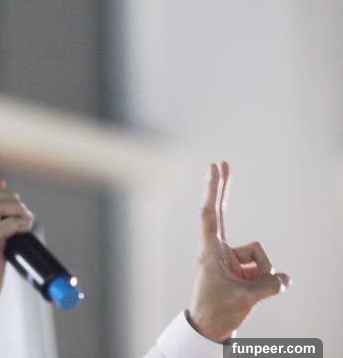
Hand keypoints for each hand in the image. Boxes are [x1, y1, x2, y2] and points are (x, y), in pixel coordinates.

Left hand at [189, 162, 290, 341]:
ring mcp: (229, 259)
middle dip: (223, 189)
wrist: (209, 329)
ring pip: (258, 257)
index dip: (214, 189)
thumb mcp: (246, 297)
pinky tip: (255, 293)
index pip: (210, 213)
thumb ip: (269, 284)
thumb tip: (284, 278)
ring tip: (245, 292)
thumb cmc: (218, 310)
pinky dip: (265, 280)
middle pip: (221, 213)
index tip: (214, 167)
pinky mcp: (239, 269)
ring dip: (261, 275)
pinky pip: (262, 269)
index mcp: (210, 250)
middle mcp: (217, 250)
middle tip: (222, 162)